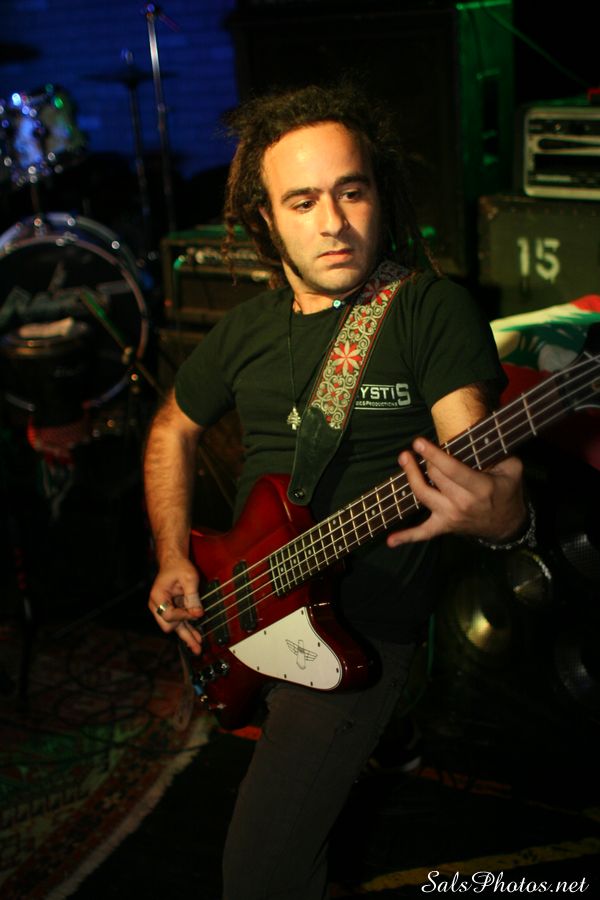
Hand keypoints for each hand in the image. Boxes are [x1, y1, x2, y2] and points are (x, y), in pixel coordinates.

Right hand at [148, 557, 203, 654]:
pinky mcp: (171, 610)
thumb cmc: (179, 567)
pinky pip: (179, 623)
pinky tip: (196, 639)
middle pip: (168, 626)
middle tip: (199, 641)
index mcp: (158, 596)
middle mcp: (157, 605)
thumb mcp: (188, 578)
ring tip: (197, 649)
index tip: (197, 612)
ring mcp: (163, 609)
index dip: (184, 616)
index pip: (169, 615)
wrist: (174, 562)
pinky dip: (188, 630)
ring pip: (174, 628)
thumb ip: (192, 596)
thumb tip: (197, 614)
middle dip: (184, 632)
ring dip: (187, 637)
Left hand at [386, 437, 526, 547]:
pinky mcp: (443, 526)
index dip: (433, 455)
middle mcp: (463, 504)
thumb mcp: (512, 469)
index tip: (419, 442)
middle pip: (435, 476)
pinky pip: (423, 534)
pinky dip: (406, 537)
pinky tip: (390, 540)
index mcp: (480, 488)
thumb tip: (478, 436)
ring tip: (404, 458)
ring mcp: (451, 516)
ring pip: (423, 494)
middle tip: (420, 445)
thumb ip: (498, 453)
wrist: (507, 524)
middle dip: (427, 459)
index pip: (452, 470)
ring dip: (410, 476)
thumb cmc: (507, 491)